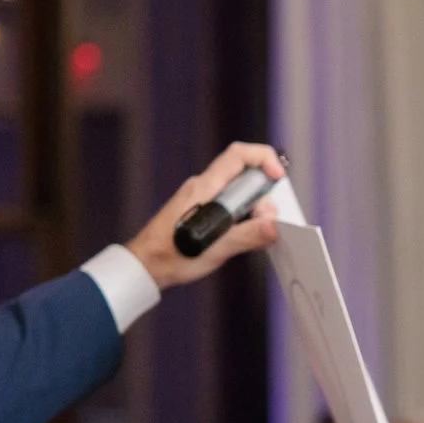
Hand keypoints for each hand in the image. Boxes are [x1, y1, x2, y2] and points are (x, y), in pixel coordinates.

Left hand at [126, 142, 285, 289]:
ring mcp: (204, 199)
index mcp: (205, 188)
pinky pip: (232, 207)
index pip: (238, 156)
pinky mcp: (204, 211)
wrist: (145, 266)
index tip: (278, 177)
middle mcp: (205, 188)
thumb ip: (246, 236)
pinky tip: (241, 238)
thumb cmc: (169, 256)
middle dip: (262, 197)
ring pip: (241, 194)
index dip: (264, 159)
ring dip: (254, 212)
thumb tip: (273, 227)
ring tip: (251, 236)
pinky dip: (244, 220)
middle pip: (245, 176)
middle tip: (265, 223)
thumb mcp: (214, 249)